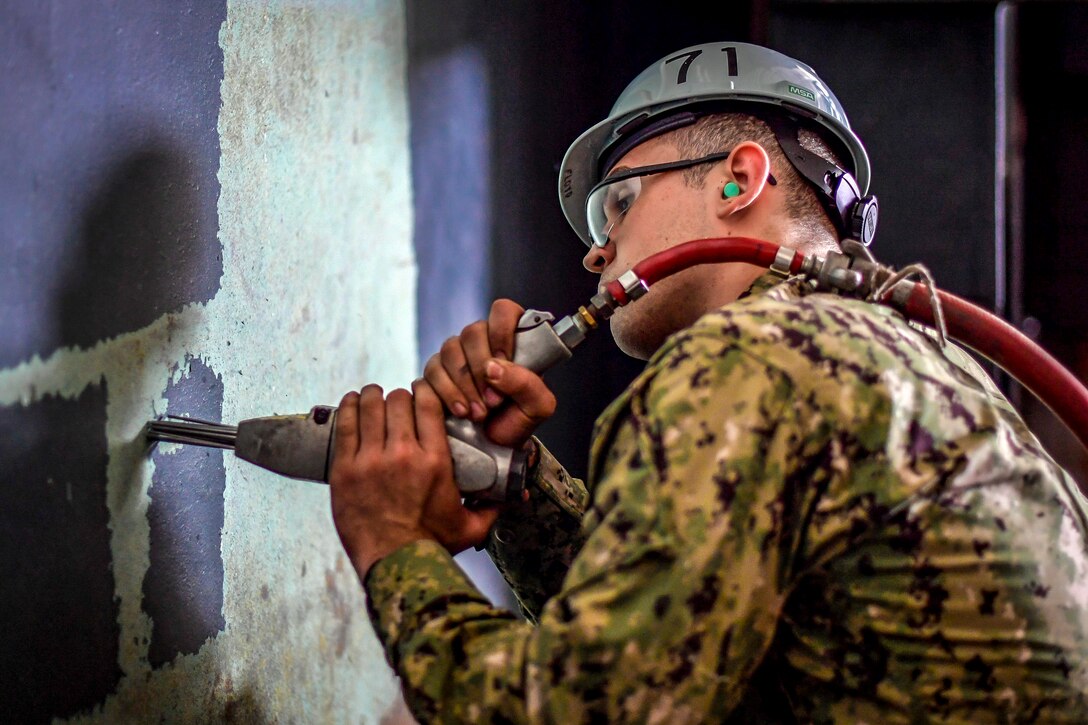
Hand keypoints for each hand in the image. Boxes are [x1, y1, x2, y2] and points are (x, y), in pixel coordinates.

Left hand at [328, 380, 500, 576]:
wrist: (395, 566)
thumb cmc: (433, 546)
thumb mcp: (470, 527)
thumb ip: (492, 507)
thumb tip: (515, 496)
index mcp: (435, 460)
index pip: (428, 403)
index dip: (424, 391)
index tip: (421, 393)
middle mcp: (403, 454)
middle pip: (399, 400)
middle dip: (400, 397)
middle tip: (398, 403)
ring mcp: (371, 460)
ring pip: (370, 406)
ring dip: (373, 397)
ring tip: (374, 396)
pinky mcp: (345, 470)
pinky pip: (346, 425)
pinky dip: (349, 407)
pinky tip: (353, 402)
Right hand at [423, 299, 556, 446]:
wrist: (495, 447)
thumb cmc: (519, 420)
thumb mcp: (538, 406)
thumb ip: (527, 383)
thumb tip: (494, 367)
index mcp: (512, 340)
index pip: (503, 311)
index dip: (501, 332)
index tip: (504, 360)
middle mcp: (483, 342)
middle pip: (472, 331)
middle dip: (480, 368)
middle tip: (492, 401)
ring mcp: (457, 355)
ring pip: (450, 349)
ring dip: (464, 384)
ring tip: (478, 413)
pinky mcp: (436, 373)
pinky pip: (432, 370)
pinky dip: (446, 393)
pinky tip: (461, 411)